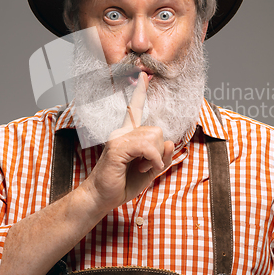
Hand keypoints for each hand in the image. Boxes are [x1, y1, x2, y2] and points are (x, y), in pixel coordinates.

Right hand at [83, 72, 173, 210]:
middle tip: (145, 165)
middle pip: (157, 131)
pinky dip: (152, 159)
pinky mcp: (117, 147)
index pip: (136, 110)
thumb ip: (161, 157)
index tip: (143, 76)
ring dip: (155, 157)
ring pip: (154, 137)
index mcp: (128, 135)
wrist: (102, 198)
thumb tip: (171, 142)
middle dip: (159, 151)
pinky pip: (146, 146)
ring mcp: (119, 138)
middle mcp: (123, 132)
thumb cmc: (122, 184)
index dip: (140, 92)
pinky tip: (145, 168)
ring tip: (141, 167)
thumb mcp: (149, 171)